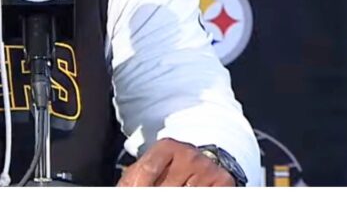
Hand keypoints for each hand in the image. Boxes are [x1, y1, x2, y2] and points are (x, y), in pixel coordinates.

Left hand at [117, 139, 234, 186]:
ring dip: (178, 197)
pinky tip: (189, 193)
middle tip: (155, 194)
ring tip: (176, 190)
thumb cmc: (171, 169)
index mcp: (167, 147)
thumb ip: (134, 178)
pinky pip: (205, 197)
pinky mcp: (223, 182)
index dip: (138, 187)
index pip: (147, 171)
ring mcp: (207, 168)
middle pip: (165, 188)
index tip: (135, 194)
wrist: (207, 162)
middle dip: (157, 196)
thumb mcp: (151, 167)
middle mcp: (189, 155)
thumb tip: (122, 192)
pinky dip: (196, 198)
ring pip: (185, 195)